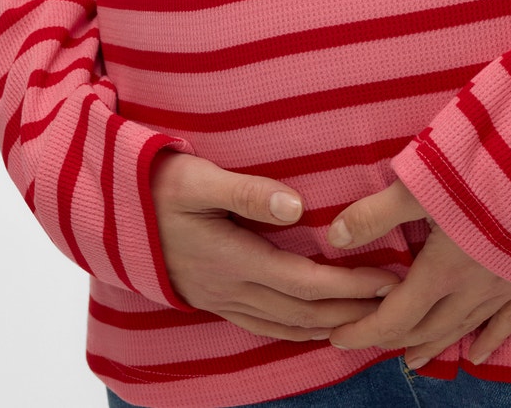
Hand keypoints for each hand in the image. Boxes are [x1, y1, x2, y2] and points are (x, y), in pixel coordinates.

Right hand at [150, 150, 400, 341]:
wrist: (114, 213)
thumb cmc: (160, 185)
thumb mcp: (198, 178)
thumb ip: (246, 190)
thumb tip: (295, 205)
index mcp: (234, 258)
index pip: (304, 281)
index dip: (348, 285)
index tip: (386, 280)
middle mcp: (232, 287)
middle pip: (304, 310)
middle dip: (352, 309)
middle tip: (395, 303)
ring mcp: (223, 299)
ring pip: (287, 325)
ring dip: (331, 326)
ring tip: (369, 321)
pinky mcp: (217, 300)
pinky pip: (266, 327)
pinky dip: (298, 332)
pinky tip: (317, 330)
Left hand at [322, 176, 510, 368]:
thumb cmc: (486, 171)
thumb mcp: (422, 184)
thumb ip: (377, 213)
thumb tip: (335, 237)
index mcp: (442, 270)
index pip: (394, 317)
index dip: (364, 331)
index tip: (338, 338)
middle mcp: (473, 289)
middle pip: (426, 328)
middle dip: (393, 339)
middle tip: (368, 342)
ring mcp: (505, 288)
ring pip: (463, 329)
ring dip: (434, 345)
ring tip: (411, 360)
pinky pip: (508, 322)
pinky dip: (490, 341)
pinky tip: (479, 356)